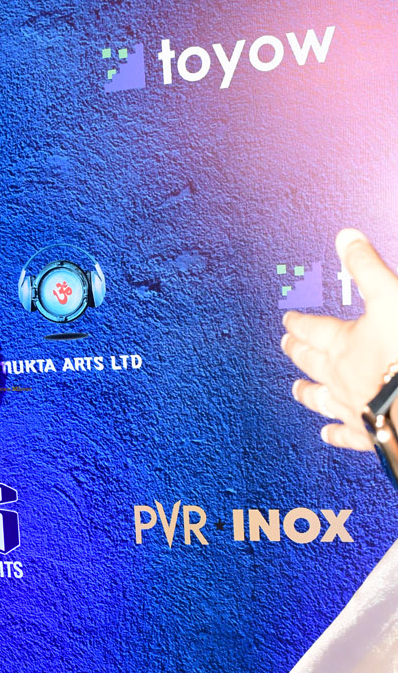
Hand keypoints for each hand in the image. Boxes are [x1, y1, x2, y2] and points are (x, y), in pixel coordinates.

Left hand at [281, 229, 397, 450]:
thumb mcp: (390, 295)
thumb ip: (366, 266)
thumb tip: (345, 237)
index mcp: (343, 343)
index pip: (312, 329)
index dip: (298, 322)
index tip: (287, 319)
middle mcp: (340, 376)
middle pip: (311, 362)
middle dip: (297, 352)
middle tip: (285, 346)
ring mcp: (352, 407)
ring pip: (321, 399)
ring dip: (306, 392)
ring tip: (295, 389)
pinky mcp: (368, 432)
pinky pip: (346, 434)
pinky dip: (334, 434)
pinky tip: (325, 434)